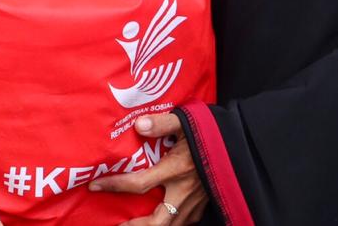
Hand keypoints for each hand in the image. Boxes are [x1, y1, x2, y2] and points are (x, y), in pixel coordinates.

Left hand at [89, 113, 207, 225]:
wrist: (242, 146)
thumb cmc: (212, 132)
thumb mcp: (186, 122)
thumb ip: (162, 123)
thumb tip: (138, 125)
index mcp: (176, 170)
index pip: (139, 184)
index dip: (115, 186)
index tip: (96, 186)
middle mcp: (185, 192)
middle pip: (157, 222)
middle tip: (118, 225)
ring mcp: (196, 203)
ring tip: (135, 225)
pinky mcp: (205, 206)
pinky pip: (185, 222)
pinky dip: (171, 224)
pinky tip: (162, 218)